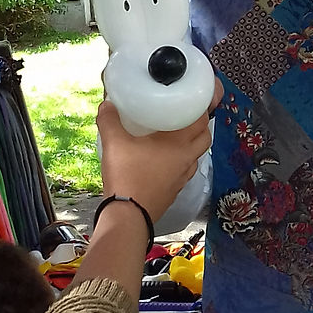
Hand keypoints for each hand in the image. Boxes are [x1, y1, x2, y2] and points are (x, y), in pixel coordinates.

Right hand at [96, 89, 215, 223]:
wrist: (128, 215)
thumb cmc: (126, 175)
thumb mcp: (114, 143)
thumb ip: (110, 120)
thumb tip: (107, 104)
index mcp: (179, 143)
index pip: (202, 120)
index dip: (201, 107)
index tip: (192, 98)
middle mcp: (187, 159)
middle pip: (204, 137)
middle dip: (199, 125)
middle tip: (184, 115)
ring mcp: (183, 176)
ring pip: (196, 155)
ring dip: (191, 144)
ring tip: (174, 135)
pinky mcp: (176, 190)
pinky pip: (185, 170)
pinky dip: (180, 161)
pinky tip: (164, 159)